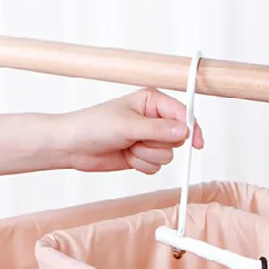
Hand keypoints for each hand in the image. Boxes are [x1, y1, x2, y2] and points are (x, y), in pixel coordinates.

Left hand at [62, 88, 204, 174]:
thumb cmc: (93, 126)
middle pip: (177, 138)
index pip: (182, 114)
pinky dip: (142, 165)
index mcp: (151, 102)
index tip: (196, 143)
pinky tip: (127, 157)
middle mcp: (153, 119)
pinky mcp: (142, 155)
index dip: (191, 128)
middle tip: (138, 140)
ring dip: (147, 156)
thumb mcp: (128, 125)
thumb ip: (158, 129)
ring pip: (167, 155)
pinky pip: (156, 166)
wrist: (73, 146)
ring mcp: (148, 139)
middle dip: (158, 144)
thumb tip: (185, 130)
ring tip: (128, 148)